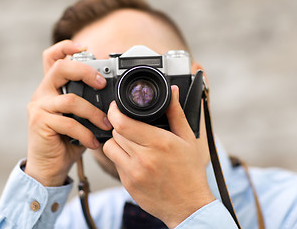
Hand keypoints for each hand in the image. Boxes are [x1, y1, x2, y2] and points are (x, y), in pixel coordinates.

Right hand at [25, 40, 111, 185]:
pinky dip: (85, 133)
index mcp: (52, 87)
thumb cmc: (67, 140)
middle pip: (61, 68)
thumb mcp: (79, 117)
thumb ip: (88, 104)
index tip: (85, 46)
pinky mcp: (40, 123)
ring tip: (106, 125)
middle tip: (102, 84)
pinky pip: (69, 123)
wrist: (49, 166)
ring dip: (94, 113)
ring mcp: (39, 107)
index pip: (52, 58)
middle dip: (85, 71)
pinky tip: (93, 142)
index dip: (66, 46)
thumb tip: (114, 98)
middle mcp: (42, 93)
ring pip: (71, 99)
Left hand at [103, 85, 213, 227]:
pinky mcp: (127, 184)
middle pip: (115, 132)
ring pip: (109, 148)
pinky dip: (120, 157)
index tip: (116, 107)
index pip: (122, 123)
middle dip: (119, 125)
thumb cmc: (190, 173)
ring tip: (130, 143)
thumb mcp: (187, 139)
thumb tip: (172, 92)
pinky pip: (115, 163)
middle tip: (129, 125)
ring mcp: (133, 173)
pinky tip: (134, 159)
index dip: (115, 111)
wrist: (188, 207)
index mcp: (159, 143)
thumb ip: (176, 113)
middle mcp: (143, 158)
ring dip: (116, 142)